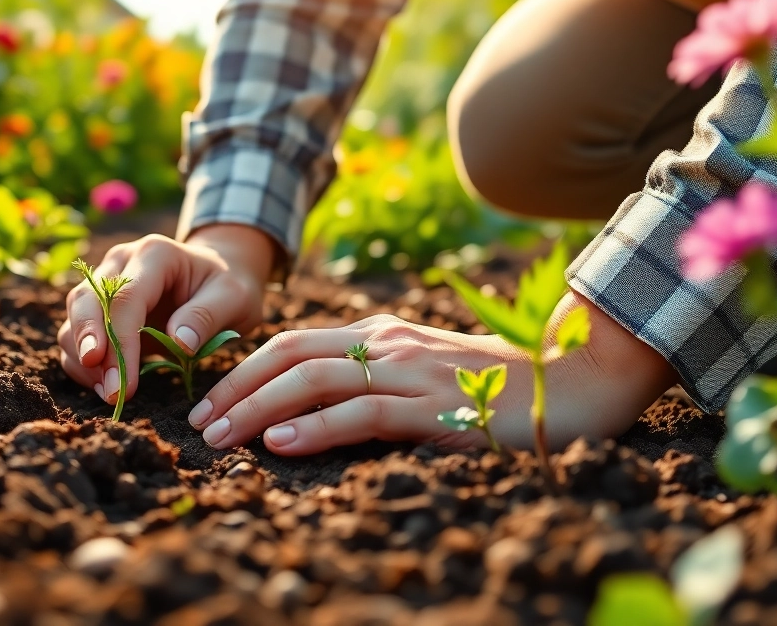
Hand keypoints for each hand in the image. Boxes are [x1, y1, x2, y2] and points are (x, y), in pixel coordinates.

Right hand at [57, 224, 276, 404]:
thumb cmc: (228, 286)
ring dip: (83, 359)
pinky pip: (76, 333)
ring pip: (74, 317)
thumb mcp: (234, 297)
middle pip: (85, 300)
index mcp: (154, 255)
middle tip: (109, 390)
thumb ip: (206, 316)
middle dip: (89, 347)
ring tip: (110, 393)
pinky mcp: (100, 307)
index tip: (125, 384)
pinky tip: (104, 387)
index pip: (125, 298)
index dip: (121, 342)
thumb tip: (178, 343)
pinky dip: (82, 362)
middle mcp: (121, 262)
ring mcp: (105, 282)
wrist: (220, 274)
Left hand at [188, 292, 676, 454]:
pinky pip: (363, 412)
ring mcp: (412, 372)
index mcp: (382, 334)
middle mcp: (389, 343)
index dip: (244, 371)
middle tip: (198, 423)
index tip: (209, 402)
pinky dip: (316, 427)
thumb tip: (313, 413)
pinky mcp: (436, 406)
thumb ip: (374, 382)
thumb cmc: (499, 383)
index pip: (295, 343)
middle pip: (291, 355)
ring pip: (315, 380)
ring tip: (221, 437)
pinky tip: (281, 444)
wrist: (578, 378)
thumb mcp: (425, 374)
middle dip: (236, 389)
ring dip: (259, 409)